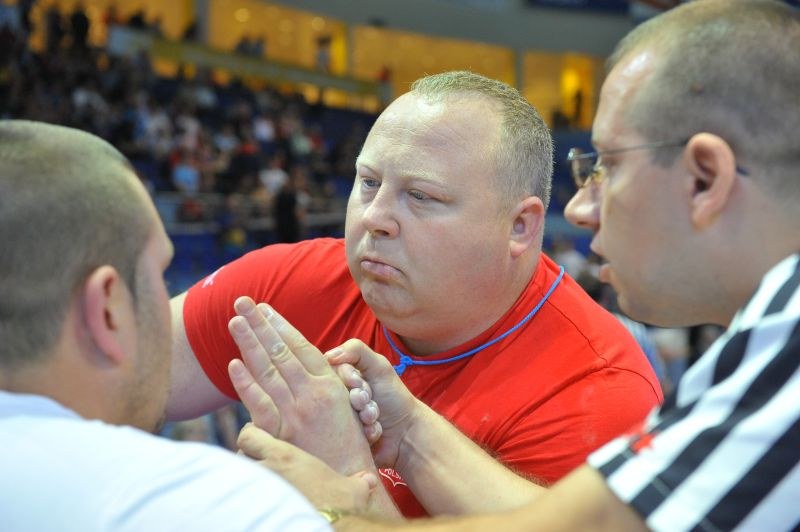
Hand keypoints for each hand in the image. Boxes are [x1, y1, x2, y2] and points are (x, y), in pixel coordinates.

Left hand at [227, 296, 374, 474]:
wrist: (355, 479)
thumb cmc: (352, 443)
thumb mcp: (348, 406)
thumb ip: (328, 382)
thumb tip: (306, 364)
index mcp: (331, 384)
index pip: (301, 346)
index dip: (281, 325)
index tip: (265, 309)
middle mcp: (313, 393)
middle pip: (280, 351)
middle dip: (260, 324)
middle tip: (242, 301)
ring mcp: (297, 412)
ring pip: (268, 369)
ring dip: (249, 343)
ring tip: (234, 321)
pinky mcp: (283, 434)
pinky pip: (260, 403)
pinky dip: (245, 383)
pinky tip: (233, 364)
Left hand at [237, 423, 378, 512]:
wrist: (329, 527)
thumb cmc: (341, 506)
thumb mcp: (355, 489)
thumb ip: (360, 481)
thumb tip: (369, 481)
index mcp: (284, 457)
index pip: (248, 434)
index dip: (251, 435)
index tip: (260, 439)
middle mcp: (265, 471)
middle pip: (239, 456)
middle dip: (248, 459)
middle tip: (262, 465)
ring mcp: (258, 491)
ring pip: (238, 477)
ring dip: (246, 479)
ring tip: (261, 486)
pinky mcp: (255, 510)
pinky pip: (241, 500)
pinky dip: (247, 500)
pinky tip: (261, 506)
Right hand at [326, 339, 422, 468]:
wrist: (407, 431)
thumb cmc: (393, 396)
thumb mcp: (379, 366)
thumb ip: (356, 351)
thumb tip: (328, 355)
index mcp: (341, 379)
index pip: (328, 372)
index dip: (346, 378)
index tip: (360, 382)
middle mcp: (337, 398)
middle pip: (332, 395)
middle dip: (357, 398)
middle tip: (368, 400)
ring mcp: (339, 420)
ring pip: (339, 416)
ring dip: (363, 415)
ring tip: (375, 417)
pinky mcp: (344, 440)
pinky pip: (347, 435)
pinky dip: (365, 431)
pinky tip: (375, 431)